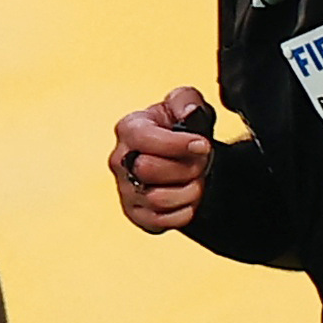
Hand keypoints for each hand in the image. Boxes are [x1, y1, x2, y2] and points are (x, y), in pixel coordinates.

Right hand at [109, 87, 214, 231]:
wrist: (185, 159)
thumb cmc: (182, 130)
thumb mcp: (187, 104)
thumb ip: (187, 100)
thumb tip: (188, 111)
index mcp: (129, 128)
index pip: (145, 139)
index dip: (177, 144)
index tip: (202, 145)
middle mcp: (120, 160)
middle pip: (150, 170)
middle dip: (184, 167)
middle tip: (201, 162)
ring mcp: (125, 190)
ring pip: (158, 199)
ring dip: (189, 191)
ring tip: (196, 180)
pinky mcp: (136, 215)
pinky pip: (162, 222)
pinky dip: (184, 212)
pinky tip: (188, 198)